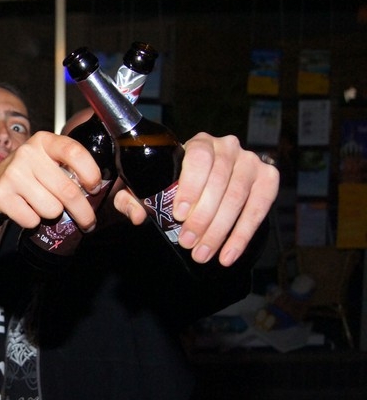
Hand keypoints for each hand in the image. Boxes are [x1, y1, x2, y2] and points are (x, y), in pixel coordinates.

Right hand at [0, 131, 102, 231]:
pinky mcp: (1, 195)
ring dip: (52, 215)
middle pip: (67, 190)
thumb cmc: (25, 175)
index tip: (94, 188)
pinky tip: (26, 211)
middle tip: (88, 222)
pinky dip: (33, 222)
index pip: (75, 152)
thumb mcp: (45, 161)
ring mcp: (12, 175)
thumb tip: (97, 192)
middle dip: (83, 212)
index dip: (91, 173)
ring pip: (51, 209)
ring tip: (42, 207)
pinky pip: (32, 220)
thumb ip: (68, 168)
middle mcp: (27, 154)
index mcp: (43, 142)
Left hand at [112, 133, 279, 265]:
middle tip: (188, 243)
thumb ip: (131, 199)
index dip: (191, 186)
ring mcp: (250, 161)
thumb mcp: (146, 188)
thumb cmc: (173, 184)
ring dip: (221, 230)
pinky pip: (260, 207)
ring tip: (203, 254)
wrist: (203, 185)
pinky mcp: (268, 178)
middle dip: (203, 218)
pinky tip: (228, 254)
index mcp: (197, 144)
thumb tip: (138, 215)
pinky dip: (243, 234)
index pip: (198, 159)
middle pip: (219, 182)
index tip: (179, 214)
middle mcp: (227, 146)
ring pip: (238, 197)